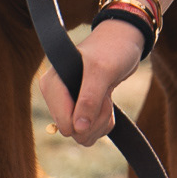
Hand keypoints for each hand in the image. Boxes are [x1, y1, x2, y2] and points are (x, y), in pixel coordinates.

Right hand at [40, 20, 145, 144]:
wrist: (124, 42)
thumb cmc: (112, 49)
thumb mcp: (102, 71)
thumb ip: (89, 99)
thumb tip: (78, 129)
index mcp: (52, 84)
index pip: (63, 123)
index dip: (86, 118)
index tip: (100, 96)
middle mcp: (56, 96)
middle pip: (73, 132)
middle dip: (95, 119)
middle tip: (105, 95)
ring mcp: (68, 104)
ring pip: (82, 135)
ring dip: (100, 121)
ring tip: (106, 96)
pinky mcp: (80, 109)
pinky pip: (89, 132)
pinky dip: (102, 122)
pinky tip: (107, 103)